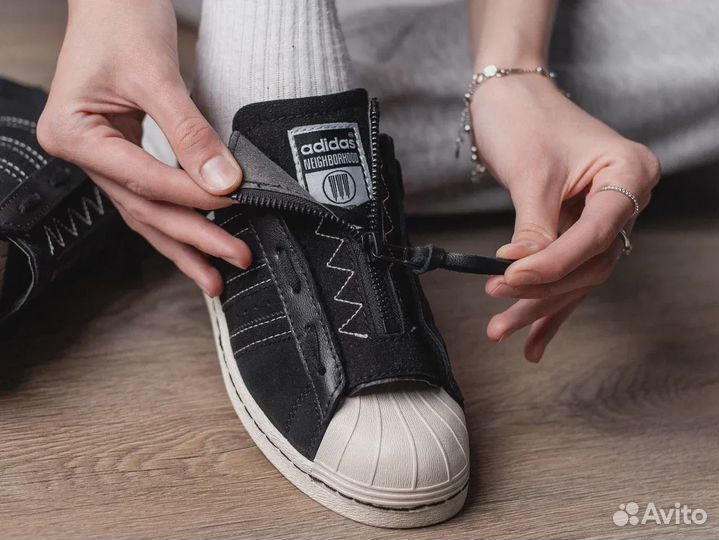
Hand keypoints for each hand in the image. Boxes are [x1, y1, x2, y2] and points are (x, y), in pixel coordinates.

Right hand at [37, 0, 249, 295]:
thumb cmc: (121, 20)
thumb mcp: (157, 75)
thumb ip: (190, 132)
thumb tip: (224, 181)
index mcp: (73, 133)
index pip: (143, 178)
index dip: (192, 195)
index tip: (236, 203)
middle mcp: (82, 152)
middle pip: (145, 207)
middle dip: (194, 237)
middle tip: (235, 258)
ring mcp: (101, 157)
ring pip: (147, 212)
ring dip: (185, 244)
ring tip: (216, 276)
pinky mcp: (123, 155)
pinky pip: (152, 196)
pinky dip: (178, 220)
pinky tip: (198, 244)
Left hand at [471, 74, 660, 361]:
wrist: (511, 96)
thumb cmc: (525, 118)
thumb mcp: (532, 173)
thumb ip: (534, 228)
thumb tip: (522, 274)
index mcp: (629, 172)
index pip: (594, 234)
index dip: (552, 263)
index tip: (510, 277)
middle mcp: (625, 197)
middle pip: (590, 262)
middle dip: (542, 291)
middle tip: (499, 308)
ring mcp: (604, 215)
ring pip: (577, 274)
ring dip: (538, 305)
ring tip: (502, 330)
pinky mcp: (578, 226)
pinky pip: (567, 271)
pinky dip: (547, 303)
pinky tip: (533, 339)